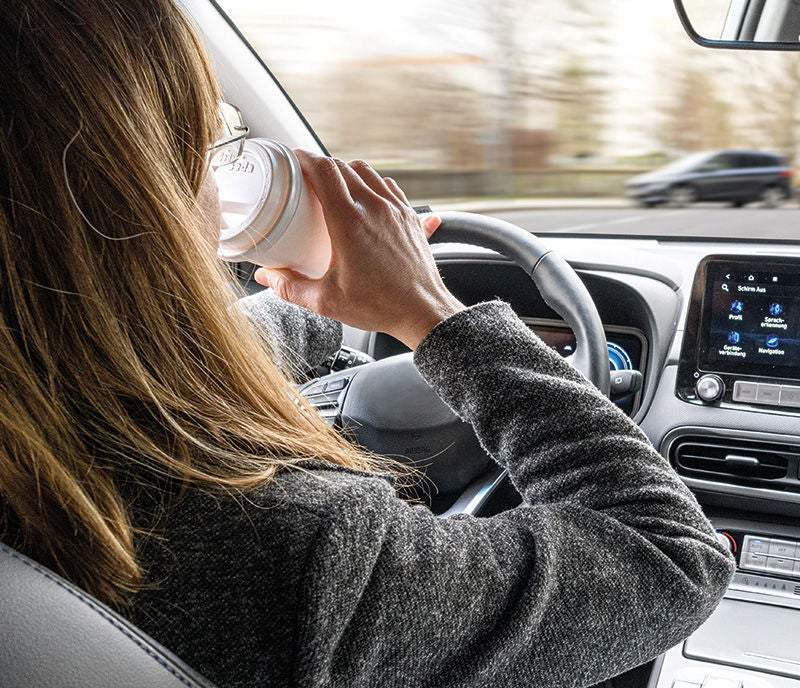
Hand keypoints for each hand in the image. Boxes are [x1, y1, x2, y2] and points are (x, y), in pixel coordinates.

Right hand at [254, 150, 463, 348]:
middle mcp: (374, 207)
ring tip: (336, 187)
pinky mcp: (410, 217)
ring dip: (348, 173)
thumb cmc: (380, 306)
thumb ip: (290, 287)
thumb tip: (267, 277)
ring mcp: (396, 209)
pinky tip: (367, 199)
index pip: (324, 170)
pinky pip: (390, 187)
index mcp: (349, 221)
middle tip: (309, 180)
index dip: (306, 159)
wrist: (422, 312)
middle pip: (343, 167)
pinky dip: (374, 185)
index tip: (294, 160)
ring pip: (368, 172)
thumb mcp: (326, 300)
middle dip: (323, 167)